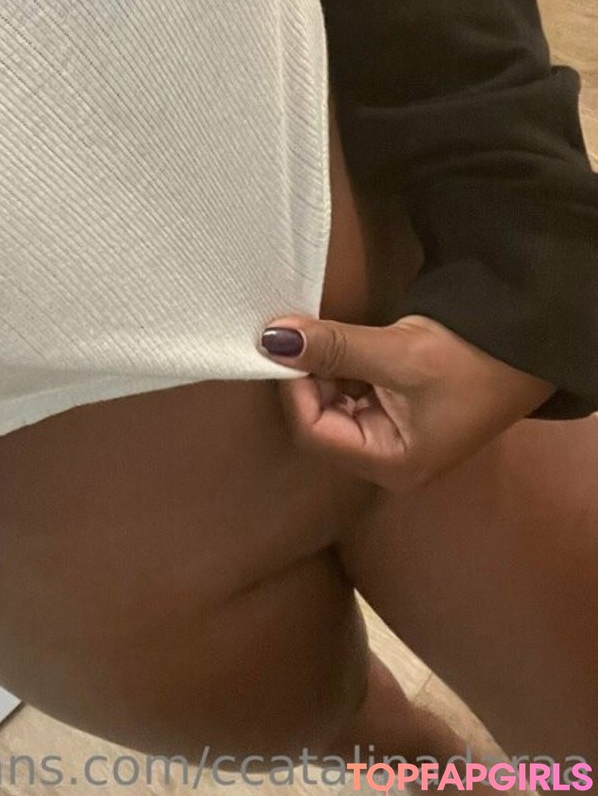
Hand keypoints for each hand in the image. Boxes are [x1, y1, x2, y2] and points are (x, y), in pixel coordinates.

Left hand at [256, 313, 555, 491]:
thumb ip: (334, 349)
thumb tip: (273, 339)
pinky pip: (349, 387)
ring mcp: (390, 430)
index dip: (294, 388)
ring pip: (330, 400)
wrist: (522, 340)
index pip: (314, 432)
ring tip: (320, 332)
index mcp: (390, 462)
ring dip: (321, 367)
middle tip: (296, 333)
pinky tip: (338, 340)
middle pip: (318, 419)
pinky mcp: (394, 405)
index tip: (283, 344)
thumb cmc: (472, 360)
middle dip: (306, 377)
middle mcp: (386, 455)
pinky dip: (338, 363)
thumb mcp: (398, 353)